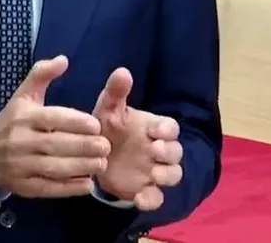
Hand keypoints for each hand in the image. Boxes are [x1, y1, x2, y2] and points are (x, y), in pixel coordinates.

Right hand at [0, 55, 110, 198]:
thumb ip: (42, 74)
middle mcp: (20, 141)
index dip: (76, 122)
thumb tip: (64, 59)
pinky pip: (49, 188)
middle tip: (106, 146)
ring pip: (54, 168)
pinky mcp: (24, 186)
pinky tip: (87, 184)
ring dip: (81, 167)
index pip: (52, 118)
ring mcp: (21, 165)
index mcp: (23, 117)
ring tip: (101, 163)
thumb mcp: (24, 95)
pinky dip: (69, 188)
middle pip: (56, 144)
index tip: (97, 125)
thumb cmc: (13, 121)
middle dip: (84, 146)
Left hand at [92, 68, 182, 209]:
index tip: (155, 131)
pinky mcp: (145, 189)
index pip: (171, 127)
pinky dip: (152, 199)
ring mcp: (154, 171)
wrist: (94, 155)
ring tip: (154, 175)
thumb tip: (122, 71)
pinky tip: (140, 199)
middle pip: (176, 152)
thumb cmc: (107, 127)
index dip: (167, 130)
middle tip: (154, 150)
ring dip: (168, 175)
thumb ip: (116, 92)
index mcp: (153, 128)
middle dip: (169, 152)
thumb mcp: (108, 109)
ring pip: (174, 175)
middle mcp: (158, 150)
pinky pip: (156, 198)